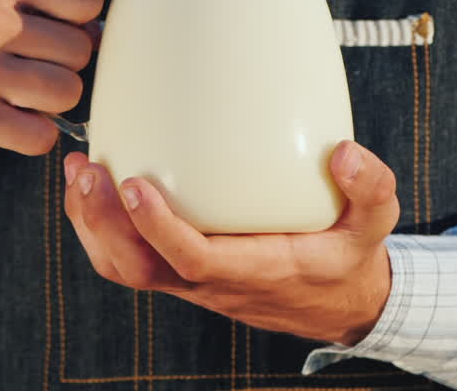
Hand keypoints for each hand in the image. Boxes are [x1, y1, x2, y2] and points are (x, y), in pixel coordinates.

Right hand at [0, 0, 103, 153]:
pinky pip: (40, 136)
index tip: (61, 24)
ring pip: (68, 93)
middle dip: (66, 59)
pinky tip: (15, 117)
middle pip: (81, 50)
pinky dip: (35, 133)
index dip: (83, 16)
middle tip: (36, 60)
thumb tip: (100, 31)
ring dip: (53, 96)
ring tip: (27, 89)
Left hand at [63, 141, 398, 345]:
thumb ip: (370, 187)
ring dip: (90, 224)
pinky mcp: (181, 268)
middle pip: (138, 269)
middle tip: (87, 170)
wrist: (339, 303)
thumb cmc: (351, 256)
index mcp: (257, 271)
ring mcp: (192, 279)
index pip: (194, 259)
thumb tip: (342, 152)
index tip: (134, 184)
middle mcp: (214, 282)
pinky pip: (128, 257)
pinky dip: (101, 224)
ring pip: (123, 268)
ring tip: (78, 170)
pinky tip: (96, 181)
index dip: (157, 228)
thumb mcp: (378, 223)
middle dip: (101, 224)